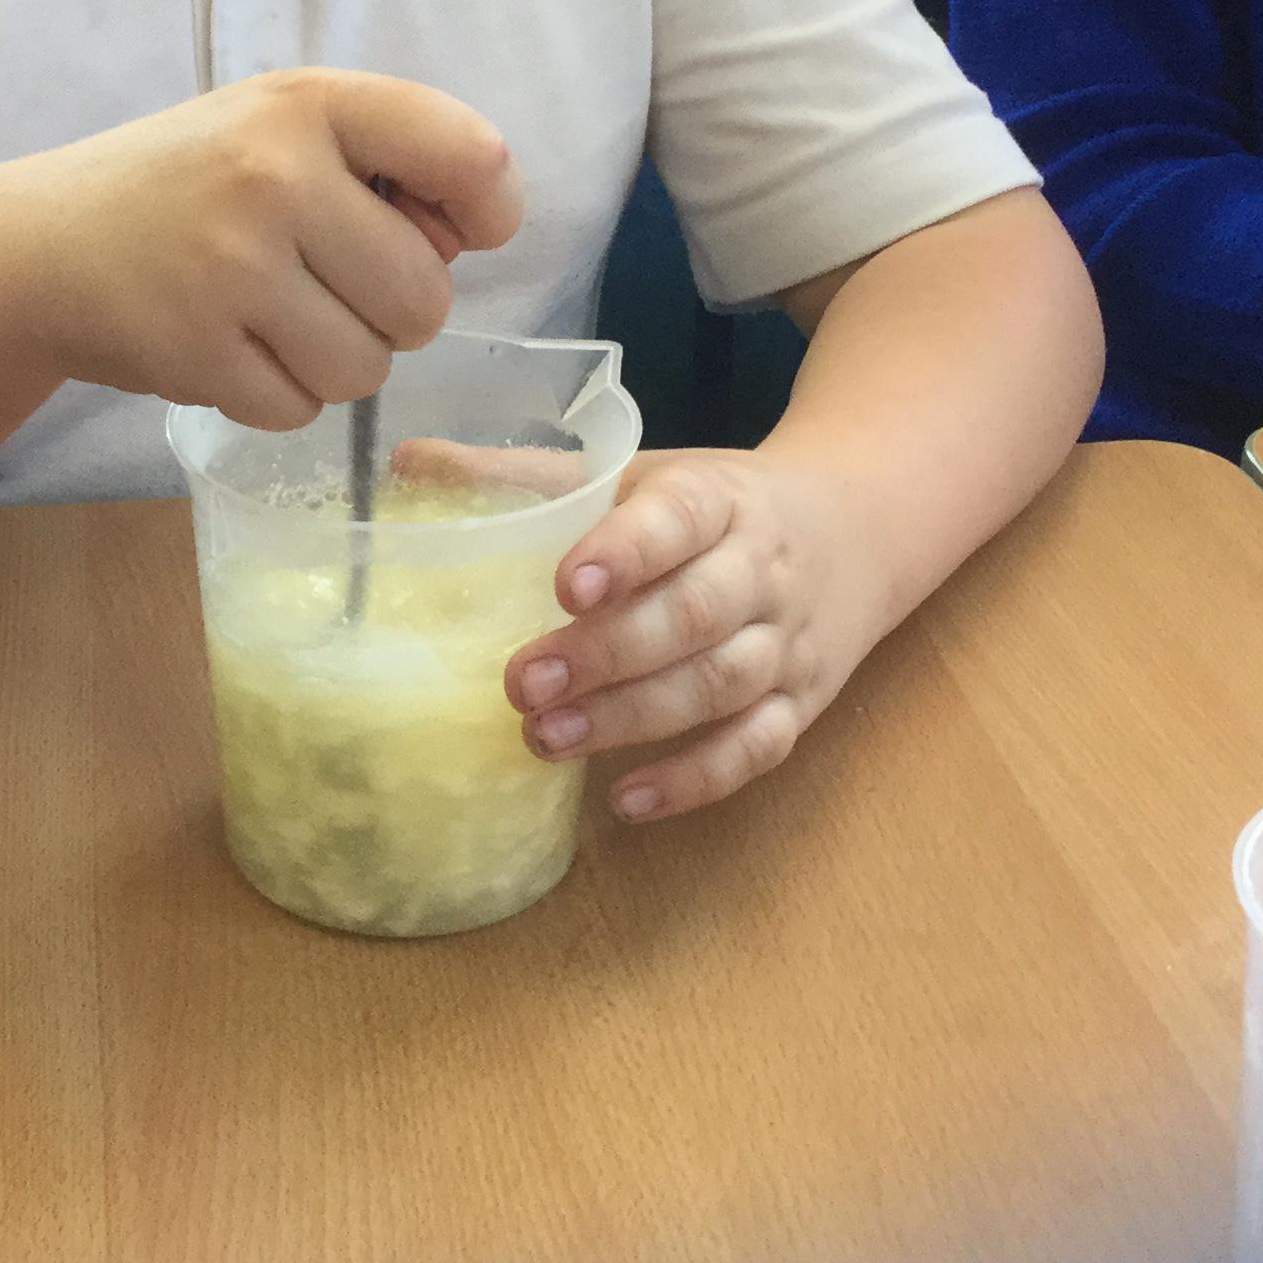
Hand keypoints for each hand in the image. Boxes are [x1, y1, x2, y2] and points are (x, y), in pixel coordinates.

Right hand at [0, 68, 521, 429]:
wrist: (41, 244)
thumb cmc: (190, 186)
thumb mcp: (279, 129)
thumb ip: (385, 165)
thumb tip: (466, 239)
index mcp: (310, 102)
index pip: (470, 154)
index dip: (489, 211)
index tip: (458, 230)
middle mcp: (274, 174)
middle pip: (426, 297)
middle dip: (392, 311)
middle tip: (325, 284)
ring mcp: (231, 265)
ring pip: (368, 367)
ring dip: (335, 361)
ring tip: (273, 317)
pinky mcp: (194, 349)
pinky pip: (298, 410)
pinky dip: (275, 395)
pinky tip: (228, 346)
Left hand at [500, 448, 891, 824]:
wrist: (855, 527)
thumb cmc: (713, 508)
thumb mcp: (640, 473)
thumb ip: (532, 475)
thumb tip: (407, 462)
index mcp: (719, 500)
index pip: (680, 519)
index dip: (627, 552)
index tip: (565, 585)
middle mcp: (761, 571)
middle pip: (694, 616)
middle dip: (605, 655)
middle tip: (519, 685)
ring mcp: (786, 643)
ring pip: (720, 685)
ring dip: (631, 719)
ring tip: (545, 738)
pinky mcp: (801, 705)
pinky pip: (756, 749)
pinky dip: (695, 780)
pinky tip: (626, 800)